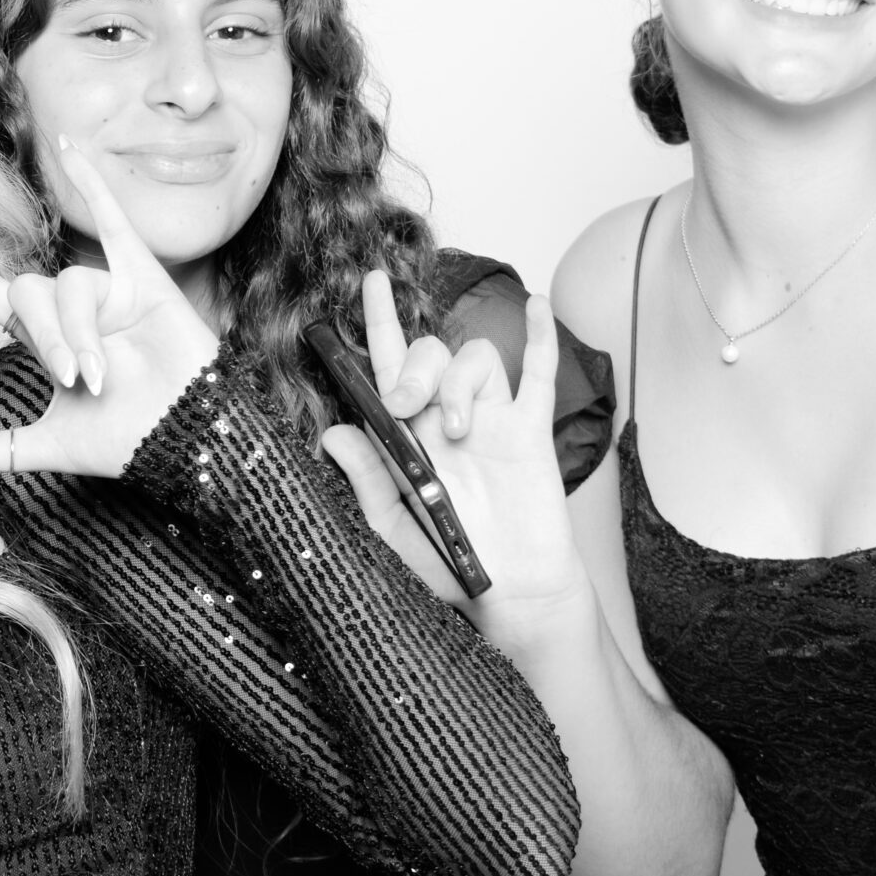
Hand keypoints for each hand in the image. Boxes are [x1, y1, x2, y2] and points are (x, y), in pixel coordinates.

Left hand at [0, 138, 220, 480]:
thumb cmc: (119, 443)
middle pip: (30, 294)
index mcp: (44, 338)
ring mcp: (107, 290)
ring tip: (102, 374)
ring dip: (81, 332)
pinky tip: (68, 147)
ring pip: (70, 284)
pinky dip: (92, 183)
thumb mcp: (41, 447)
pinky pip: (113, 222)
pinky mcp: (144, 278)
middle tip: (78, 380)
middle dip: (49, 339)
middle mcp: (71, 308)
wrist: (181, 439)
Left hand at [322, 271, 587, 622]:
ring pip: (477, 359)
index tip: (371, 281)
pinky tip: (539, 305)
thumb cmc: (449, 563)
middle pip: (431, 354)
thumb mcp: (391, 527)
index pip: (387, 364)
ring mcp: (491, 420)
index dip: (379, 320)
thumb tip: (334, 433)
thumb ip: (366, 480)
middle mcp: (446, 417)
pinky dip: (541, 338)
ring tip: (459, 430)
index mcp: (407, 434)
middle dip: (415, 367)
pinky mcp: (530, 432)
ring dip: (460, 382)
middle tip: (405, 407)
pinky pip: (539, 375)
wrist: (511, 594)